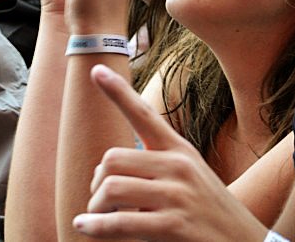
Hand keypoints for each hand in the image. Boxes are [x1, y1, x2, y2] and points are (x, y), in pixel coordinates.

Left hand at [73, 64, 267, 240]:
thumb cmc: (209, 213)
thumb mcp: (189, 178)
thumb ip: (155, 167)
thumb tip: (107, 169)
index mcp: (179, 150)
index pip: (143, 115)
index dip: (117, 92)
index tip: (96, 69)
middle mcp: (178, 166)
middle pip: (112, 158)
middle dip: (97, 182)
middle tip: (99, 201)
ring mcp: (178, 196)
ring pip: (111, 188)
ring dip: (96, 207)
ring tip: (98, 217)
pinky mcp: (174, 226)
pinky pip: (121, 221)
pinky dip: (97, 227)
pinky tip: (84, 228)